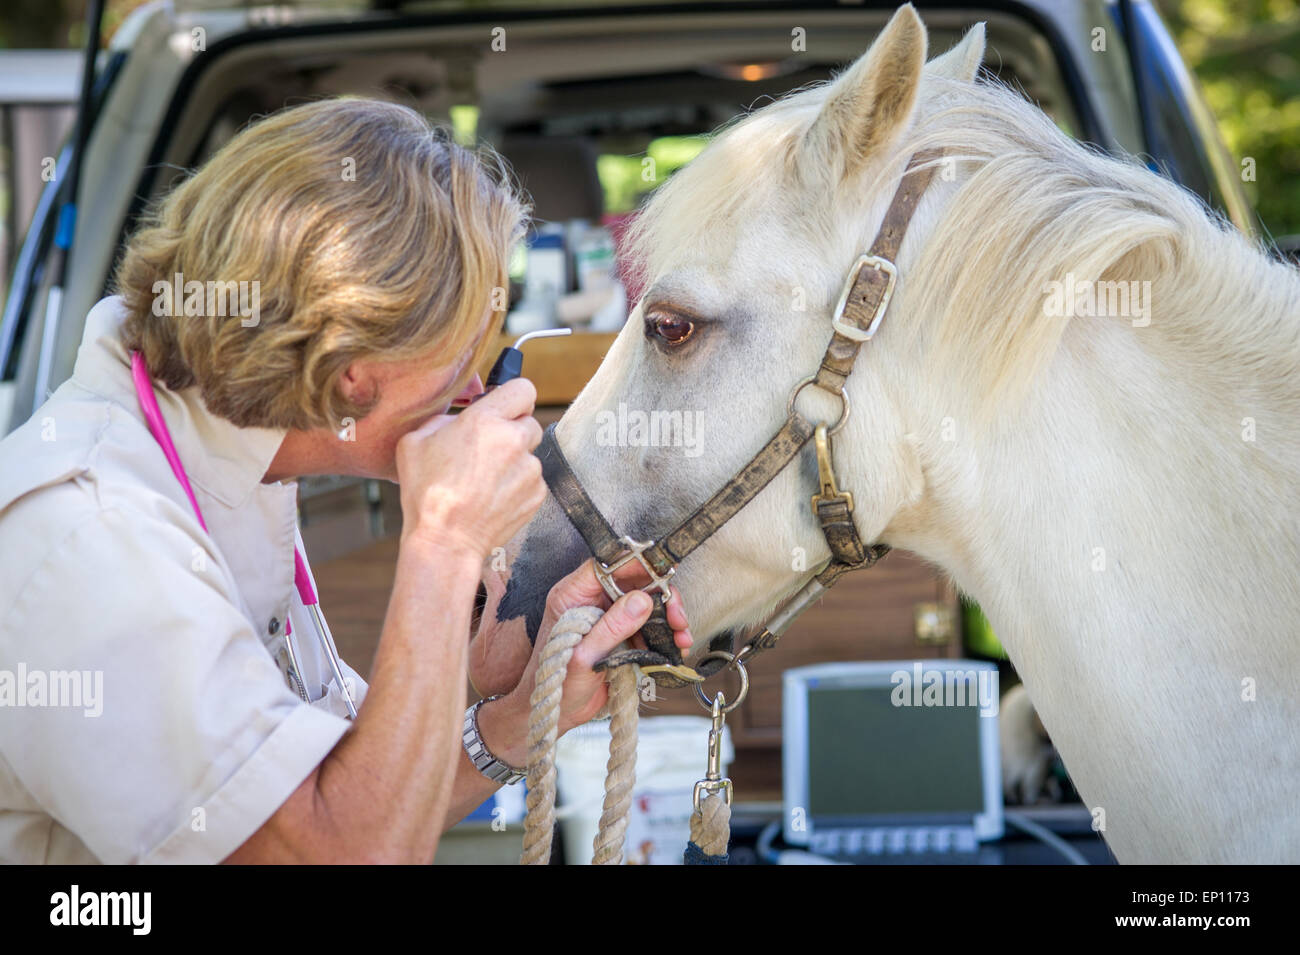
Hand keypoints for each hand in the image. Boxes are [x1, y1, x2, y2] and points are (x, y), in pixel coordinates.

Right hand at [395, 378, 543, 559]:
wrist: (446, 540)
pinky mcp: (537, 494)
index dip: (513, 396)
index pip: (523, 388)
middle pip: (529, 421)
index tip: (504, 406)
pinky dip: (517, 485)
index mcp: (485, 421)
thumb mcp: (414, 441)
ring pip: (530, 453)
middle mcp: (514, 441)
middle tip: (489, 449)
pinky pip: (532, 480)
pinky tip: (493, 497)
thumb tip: (461, 419)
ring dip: (514, 461)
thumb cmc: (426, 493)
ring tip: (484, 481)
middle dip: (513, 431)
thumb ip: (444, 420)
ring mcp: (530, 469)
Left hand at [513, 559, 692, 732]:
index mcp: (573, 596)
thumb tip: (642, 600)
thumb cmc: (557, 684)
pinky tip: (674, 649)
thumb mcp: (585, 656)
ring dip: (667, 620)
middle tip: (678, 619)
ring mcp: (607, 617)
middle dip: (662, 598)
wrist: (556, 713)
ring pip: (645, 604)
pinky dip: (663, 636)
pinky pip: (647, 626)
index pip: (607, 566)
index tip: (662, 576)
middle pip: (634, 583)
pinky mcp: (619, 635)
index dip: (636, 566)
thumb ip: (612, 627)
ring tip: (681, 639)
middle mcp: (591, 601)